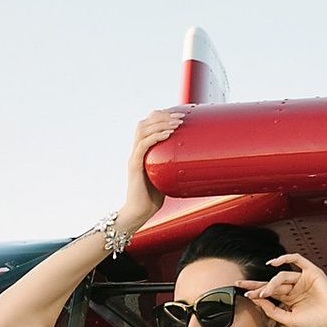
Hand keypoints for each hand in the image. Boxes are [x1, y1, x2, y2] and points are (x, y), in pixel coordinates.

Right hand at [119, 110, 184, 234]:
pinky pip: (143, 146)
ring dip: (161, 123)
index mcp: (142, 151)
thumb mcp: (166, 174)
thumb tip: (192, 157)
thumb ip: (172, 163)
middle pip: (144, 123)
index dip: (161, 115)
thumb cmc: (153, 196)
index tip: (178, 114)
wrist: (139, 212)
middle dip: (163, 116)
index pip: (147, 124)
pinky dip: (156, 137)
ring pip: (142, 130)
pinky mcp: (134, 166)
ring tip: (177, 123)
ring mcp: (134, 157)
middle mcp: (136, 151)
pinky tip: (168, 134)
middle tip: (181, 117)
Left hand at [245, 252, 326, 326]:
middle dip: (256, 284)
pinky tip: (274, 263)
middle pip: (271, 283)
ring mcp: (302, 279)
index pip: (269, 293)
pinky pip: (297, 260)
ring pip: (282, 276)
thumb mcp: (288, 319)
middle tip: (242, 284)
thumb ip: (272, 311)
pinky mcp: (311, 272)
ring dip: (271, 284)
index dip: (256, 292)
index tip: (244, 293)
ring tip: (266, 292)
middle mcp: (294, 288)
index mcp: (289, 299)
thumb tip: (257, 301)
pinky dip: (285, 258)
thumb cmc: (316, 320)